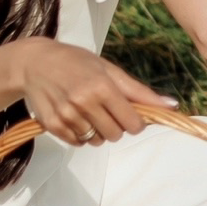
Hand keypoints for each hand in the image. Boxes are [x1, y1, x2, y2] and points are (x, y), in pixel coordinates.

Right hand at [16, 38, 176, 146]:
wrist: (35, 63)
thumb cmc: (78, 62)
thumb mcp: (109, 69)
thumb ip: (139, 91)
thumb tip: (171, 105)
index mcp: (102, 86)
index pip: (132, 123)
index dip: (136, 122)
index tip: (132, 115)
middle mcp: (84, 102)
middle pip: (115, 135)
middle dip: (117, 126)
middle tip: (108, 110)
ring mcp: (67, 115)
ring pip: (96, 141)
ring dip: (99, 131)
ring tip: (90, 111)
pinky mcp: (52, 126)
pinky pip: (78, 142)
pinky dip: (81, 135)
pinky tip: (76, 116)